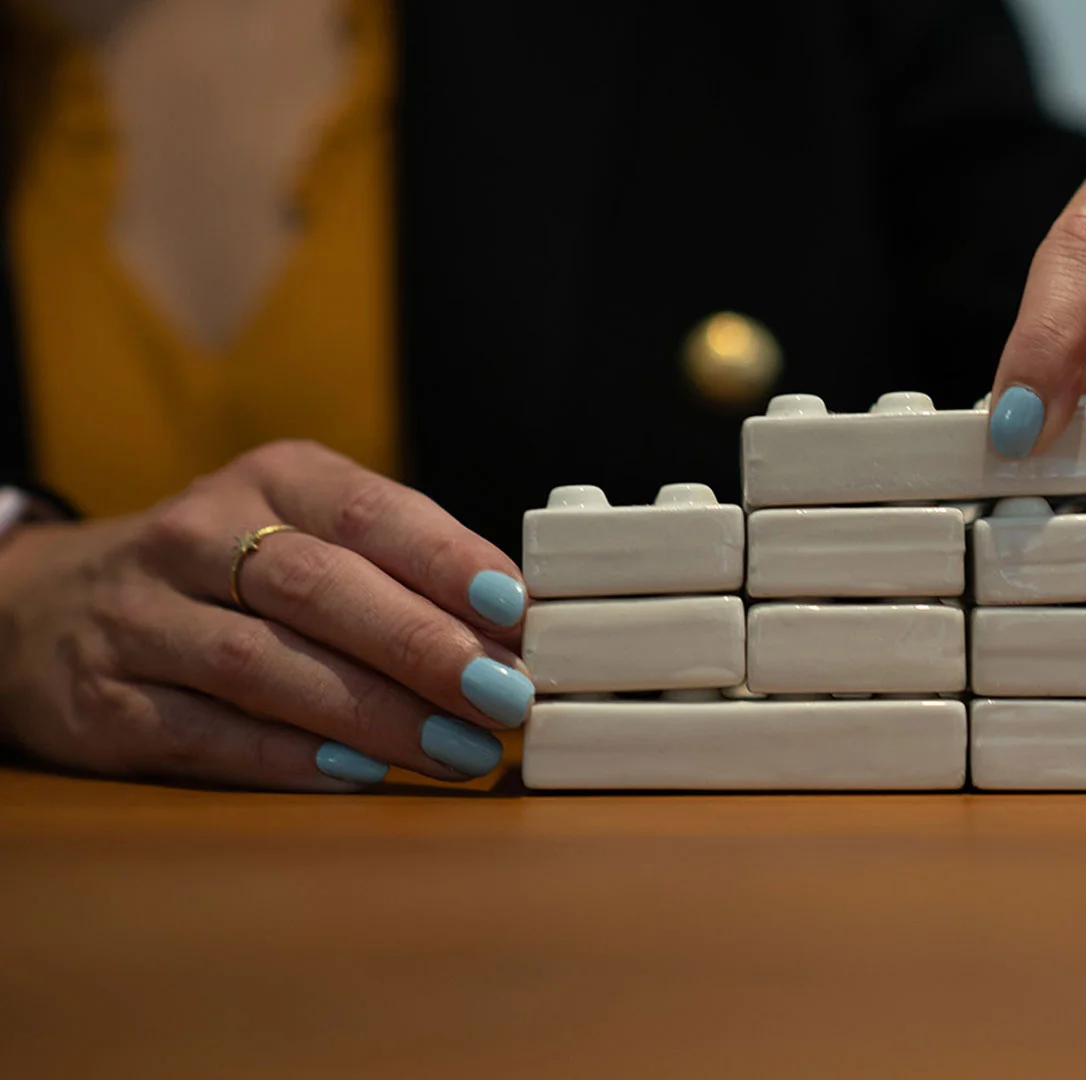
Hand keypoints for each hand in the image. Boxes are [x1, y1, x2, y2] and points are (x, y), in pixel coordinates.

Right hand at [0, 441, 532, 789]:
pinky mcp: (105, 701)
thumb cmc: (226, 574)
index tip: (515, 608)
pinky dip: (292, 758)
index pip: (367, 511)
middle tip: (503, 696)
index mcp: (270, 481)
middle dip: (422, 647)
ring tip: (458, 752)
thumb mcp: (305, 533)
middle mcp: (196, 537)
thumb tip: (517, 629)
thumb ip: (402, 569)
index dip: (445, 559)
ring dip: (375, 715)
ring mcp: (140, 618)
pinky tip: (362, 776)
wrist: (46, 607)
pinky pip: (209, 733)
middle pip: (319, 589)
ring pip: (265, 666)